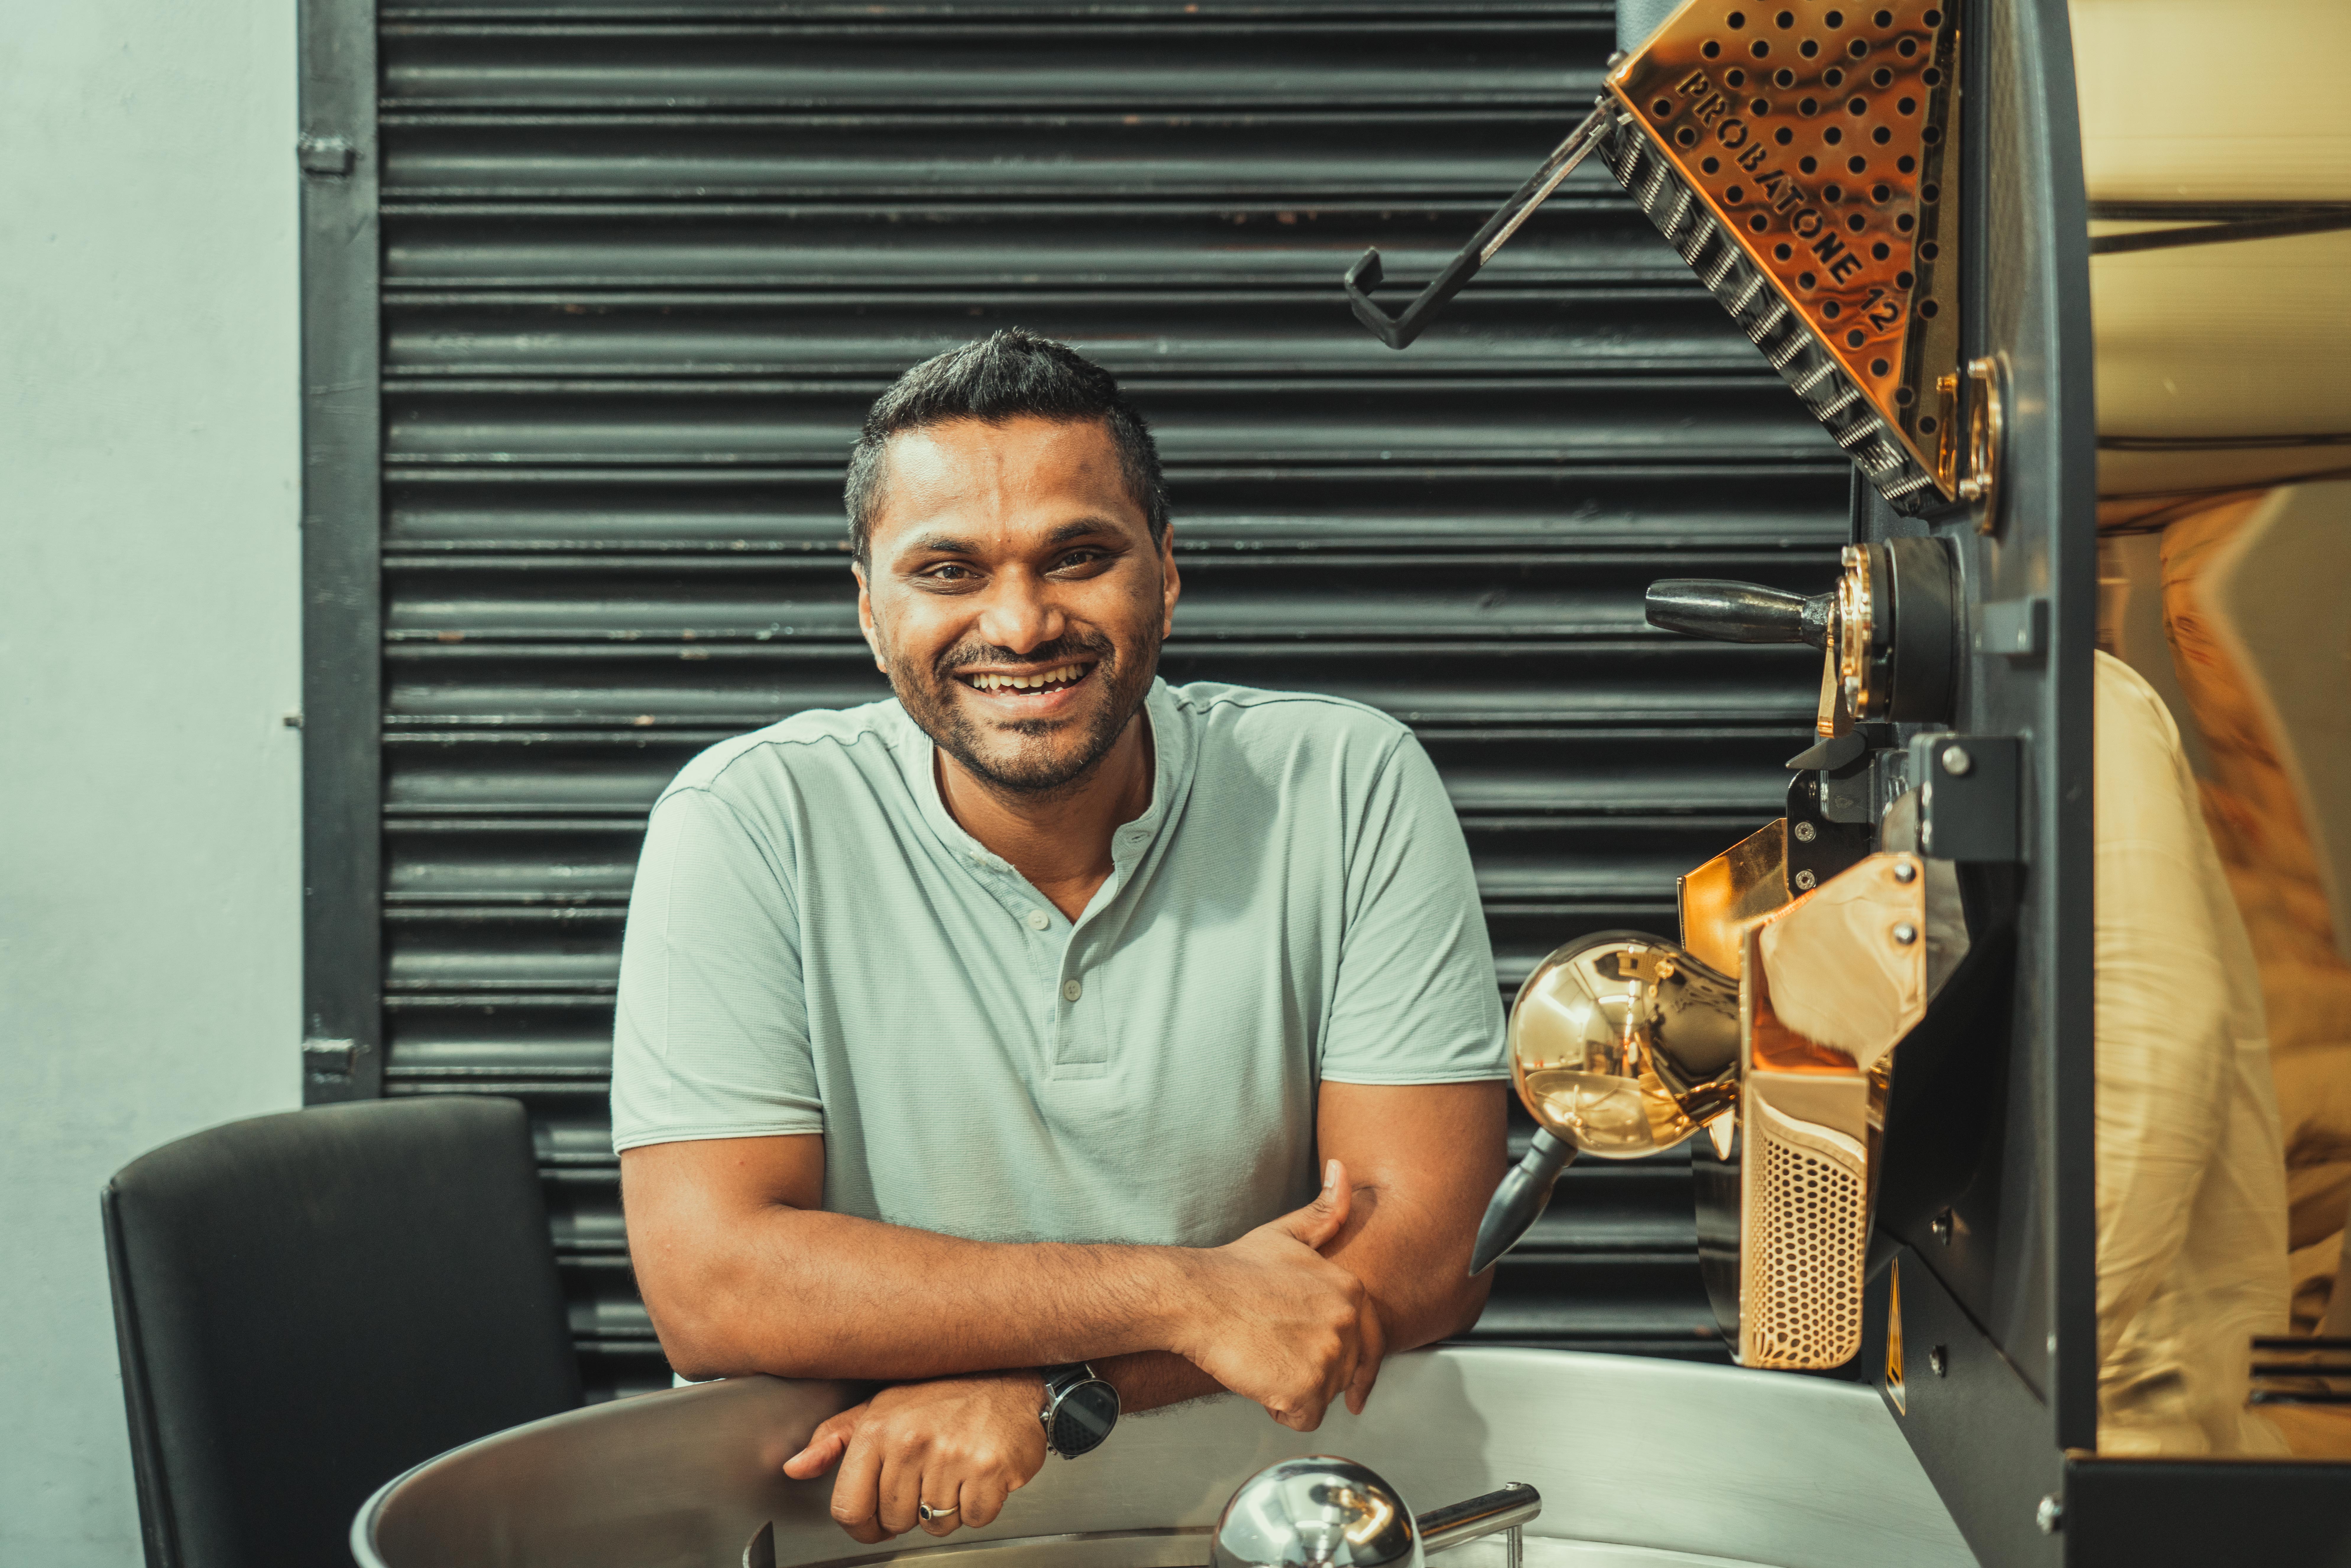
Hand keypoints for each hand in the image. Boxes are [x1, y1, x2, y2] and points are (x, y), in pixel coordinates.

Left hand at [783, 1372, 1048, 1542]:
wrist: (1011, 1375)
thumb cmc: (943, 1391)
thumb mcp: (880, 1405)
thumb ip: (835, 1439)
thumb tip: (793, 1468)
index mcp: (877, 1429)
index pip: (849, 1508)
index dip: (862, 1525)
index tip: (875, 1521)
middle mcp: (911, 1441)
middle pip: (894, 1520)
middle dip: (910, 1508)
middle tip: (929, 1474)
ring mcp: (951, 1456)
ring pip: (934, 1523)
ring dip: (946, 1506)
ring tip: (955, 1469)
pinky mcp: (989, 1469)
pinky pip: (973, 1519)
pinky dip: (979, 1505)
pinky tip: (978, 1473)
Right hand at [1173, 1159, 1385, 1430]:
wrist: (1196, 1296)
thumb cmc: (1234, 1269)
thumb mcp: (1287, 1233)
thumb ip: (1326, 1210)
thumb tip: (1343, 1170)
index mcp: (1350, 1290)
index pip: (1370, 1343)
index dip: (1350, 1360)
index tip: (1334, 1370)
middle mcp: (1346, 1323)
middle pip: (1345, 1371)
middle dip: (1314, 1370)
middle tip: (1277, 1351)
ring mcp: (1327, 1357)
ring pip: (1325, 1396)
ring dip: (1297, 1390)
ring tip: (1266, 1362)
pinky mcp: (1303, 1389)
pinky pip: (1305, 1418)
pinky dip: (1284, 1412)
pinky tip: (1263, 1385)